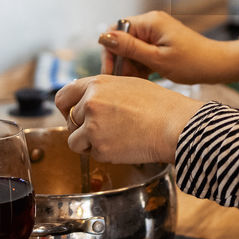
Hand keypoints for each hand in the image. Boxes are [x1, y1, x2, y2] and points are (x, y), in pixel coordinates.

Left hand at [55, 74, 201, 164]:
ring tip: (115, 138)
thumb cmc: (159, 105)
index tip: (73, 115)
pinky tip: (124, 145)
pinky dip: (104, 154)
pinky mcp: (100, 148)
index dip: (66, 108)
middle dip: (83, 128)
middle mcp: (90, 103)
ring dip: (89, 143)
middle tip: (104, 130)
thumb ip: (102, 92)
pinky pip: (92, 155)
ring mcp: (93, 126)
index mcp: (96, 84)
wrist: (175, 125)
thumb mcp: (127, 85)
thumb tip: (86, 100)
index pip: (63, 96)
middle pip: (70, 121)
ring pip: (75, 141)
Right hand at [97, 10, 238, 83]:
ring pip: (132, 49)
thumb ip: (130, 48)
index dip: (110, 52)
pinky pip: (143, 52)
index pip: (116, 31)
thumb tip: (103, 37)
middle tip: (126, 82)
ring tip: (138, 84)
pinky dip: (141, 66)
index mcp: (150, 22)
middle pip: (123, 40)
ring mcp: (157, 32)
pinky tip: (145, 79)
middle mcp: (151, 23)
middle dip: (121, 62)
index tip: (111, 74)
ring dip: (131, 66)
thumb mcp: (157, 59)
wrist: (218, 66)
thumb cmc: (192, 63)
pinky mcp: (161, 42)